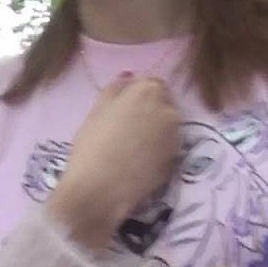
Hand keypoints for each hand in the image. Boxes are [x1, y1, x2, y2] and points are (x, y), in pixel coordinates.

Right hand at [49, 73, 181, 252]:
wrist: (99, 190)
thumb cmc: (91, 147)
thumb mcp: (95, 112)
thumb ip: (115, 90)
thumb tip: (128, 77)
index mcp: (147, 91)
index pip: (152, 83)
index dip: (139, 95)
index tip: (125, 109)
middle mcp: (168, 109)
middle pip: (164, 104)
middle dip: (151, 111)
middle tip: (129, 129)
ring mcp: (176, 136)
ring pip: (168, 127)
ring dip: (157, 131)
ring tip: (134, 148)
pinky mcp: (176, 160)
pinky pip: (168, 148)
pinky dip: (159, 151)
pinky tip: (140, 162)